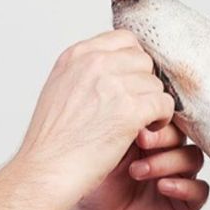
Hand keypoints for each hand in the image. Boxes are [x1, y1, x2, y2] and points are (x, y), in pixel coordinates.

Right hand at [14, 30, 175, 198]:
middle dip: (144, 84)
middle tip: (135, 107)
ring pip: (156, 84)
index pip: (125, 39)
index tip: (130, 83)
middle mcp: (95, 63)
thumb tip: (117, 67)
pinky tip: (146, 131)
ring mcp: (114, 84)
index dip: (133, 62)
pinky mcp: (130, 109)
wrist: (45, 170)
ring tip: (138, 123)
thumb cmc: (52, 141)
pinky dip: (161, 119)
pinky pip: (165, 103)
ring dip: (152, 103)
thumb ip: (87, 72)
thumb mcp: (61, 89)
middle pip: (143, 61)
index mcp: (78, 55)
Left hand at [57, 122, 208, 209]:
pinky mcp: (184, 203)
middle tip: (140, 141)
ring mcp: (179, 176)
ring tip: (138, 171)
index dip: (159, 116)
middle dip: (162, 137)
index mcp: (154, 135)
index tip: (137, 123)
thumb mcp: (107, 151)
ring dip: (168, 161)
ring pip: (193, 158)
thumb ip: (124, 128)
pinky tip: (163, 187)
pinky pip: (200, 190)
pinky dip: (184, 187)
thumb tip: (132, 102)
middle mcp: (169, 152)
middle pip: (183, 134)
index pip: (169, 117)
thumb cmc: (98, 184)